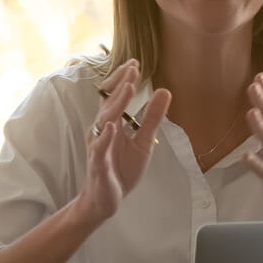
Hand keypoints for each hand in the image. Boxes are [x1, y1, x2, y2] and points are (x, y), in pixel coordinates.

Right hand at [78, 59, 171, 223]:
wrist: (106, 200)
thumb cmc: (121, 169)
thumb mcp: (143, 142)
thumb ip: (152, 118)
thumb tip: (164, 91)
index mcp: (112, 124)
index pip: (115, 96)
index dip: (124, 79)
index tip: (135, 62)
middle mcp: (102, 131)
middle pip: (109, 103)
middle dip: (121, 84)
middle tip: (133, 67)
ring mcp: (99, 146)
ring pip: (104, 121)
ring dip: (116, 104)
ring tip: (127, 88)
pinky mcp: (99, 164)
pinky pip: (100, 148)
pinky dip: (106, 137)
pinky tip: (112, 126)